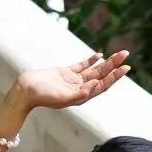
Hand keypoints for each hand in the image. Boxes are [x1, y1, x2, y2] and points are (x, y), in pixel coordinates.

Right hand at [13, 50, 130, 110]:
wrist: (25, 90)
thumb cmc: (42, 96)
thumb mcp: (61, 97)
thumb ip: (79, 94)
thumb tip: (95, 86)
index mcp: (81, 97)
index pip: (102, 85)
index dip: (114, 77)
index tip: (125, 68)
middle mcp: (80, 89)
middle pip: (101, 76)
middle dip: (114, 66)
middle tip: (126, 54)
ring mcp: (73, 81)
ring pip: (94, 70)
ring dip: (106, 62)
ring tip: (118, 54)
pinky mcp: (66, 73)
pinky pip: (82, 66)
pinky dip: (91, 60)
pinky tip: (99, 55)